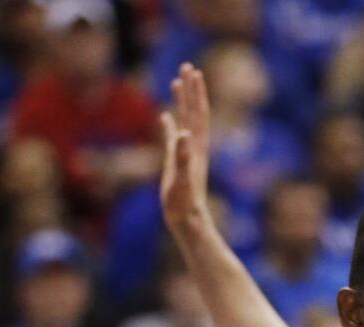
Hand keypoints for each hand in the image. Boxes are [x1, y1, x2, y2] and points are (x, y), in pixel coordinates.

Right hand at [160, 62, 211, 234]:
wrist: (188, 222)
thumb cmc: (184, 204)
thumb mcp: (182, 179)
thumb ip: (182, 156)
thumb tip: (184, 133)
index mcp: (195, 147)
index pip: (197, 114)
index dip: (195, 92)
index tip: (192, 70)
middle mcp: (193, 147)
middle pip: (194, 112)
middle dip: (191, 89)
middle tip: (187, 66)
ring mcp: (186, 154)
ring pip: (185, 122)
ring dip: (182, 102)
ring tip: (177, 83)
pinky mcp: (177, 164)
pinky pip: (174, 138)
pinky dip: (171, 124)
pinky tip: (166, 117)